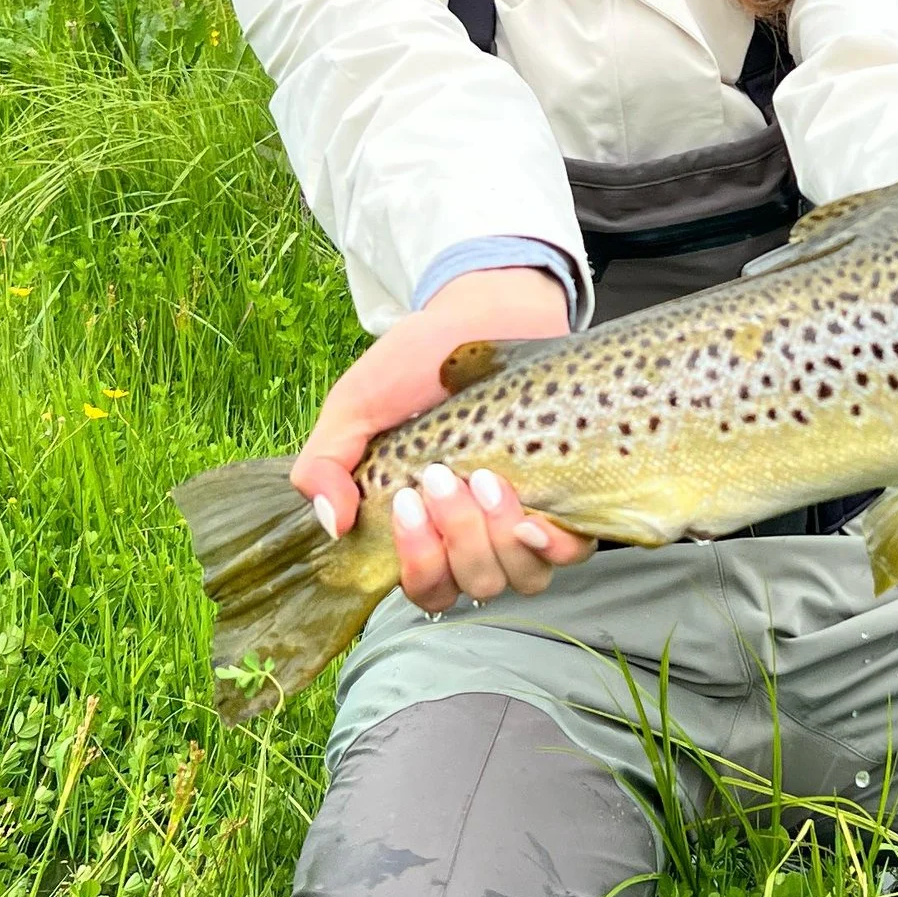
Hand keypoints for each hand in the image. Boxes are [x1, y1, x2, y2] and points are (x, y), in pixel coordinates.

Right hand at [289, 269, 595, 611]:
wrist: (487, 309)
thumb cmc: (418, 362)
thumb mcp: (357, 405)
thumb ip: (327, 463)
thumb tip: (332, 524)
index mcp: (426, 525)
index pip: (425, 588)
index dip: (418, 564)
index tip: (407, 501)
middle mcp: (478, 532)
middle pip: (474, 584)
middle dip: (456, 538)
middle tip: (442, 476)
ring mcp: (525, 517)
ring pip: (521, 576)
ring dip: (496, 535)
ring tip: (484, 476)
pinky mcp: (570, 497)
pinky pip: (569, 552)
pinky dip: (549, 542)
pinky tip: (530, 511)